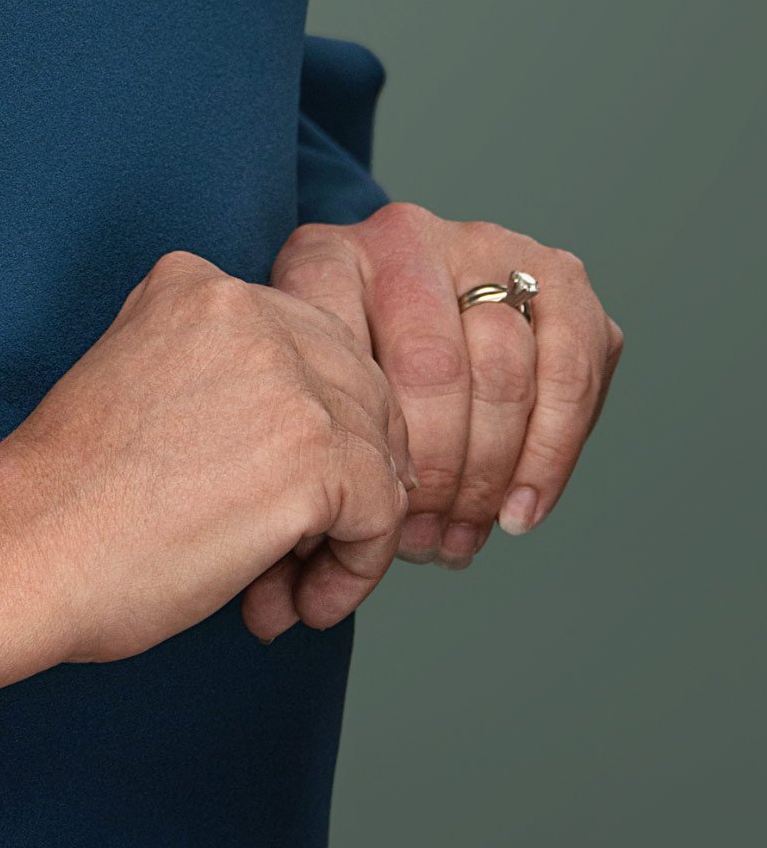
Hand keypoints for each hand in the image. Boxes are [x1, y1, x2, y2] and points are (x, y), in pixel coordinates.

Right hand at [0, 250, 413, 661]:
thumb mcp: (144, 380)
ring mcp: (287, 378)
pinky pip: (382, 514)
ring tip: (283, 590)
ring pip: (378, 455)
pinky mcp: (314, 454)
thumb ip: (223, 378)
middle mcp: (249, 310)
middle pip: (360, 392)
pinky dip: (353, 572)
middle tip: (288, 554)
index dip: (304, 429)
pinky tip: (295, 606)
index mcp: (196, 283)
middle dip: (340, 481)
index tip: (259, 492)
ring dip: (344, 535)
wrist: (25, 546)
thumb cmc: (70, 495)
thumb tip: (333, 440)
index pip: (310, 345)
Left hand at [268, 203, 623, 575]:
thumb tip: (277, 611)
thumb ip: (285, 485)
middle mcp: (401, 235)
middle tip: (417, 544)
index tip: (350, 521)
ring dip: (489, 475)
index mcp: (321, 255)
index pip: (345, 358)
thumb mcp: (287, 412)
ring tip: (459, 540)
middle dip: (432, 475)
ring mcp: (484, 245)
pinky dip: (550, 453)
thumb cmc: (320, 390)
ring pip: (505, 370)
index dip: (357, 458)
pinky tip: (518, 512)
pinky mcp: (559, 278)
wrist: (378, 317)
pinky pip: (571, 369)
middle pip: (434, 368)